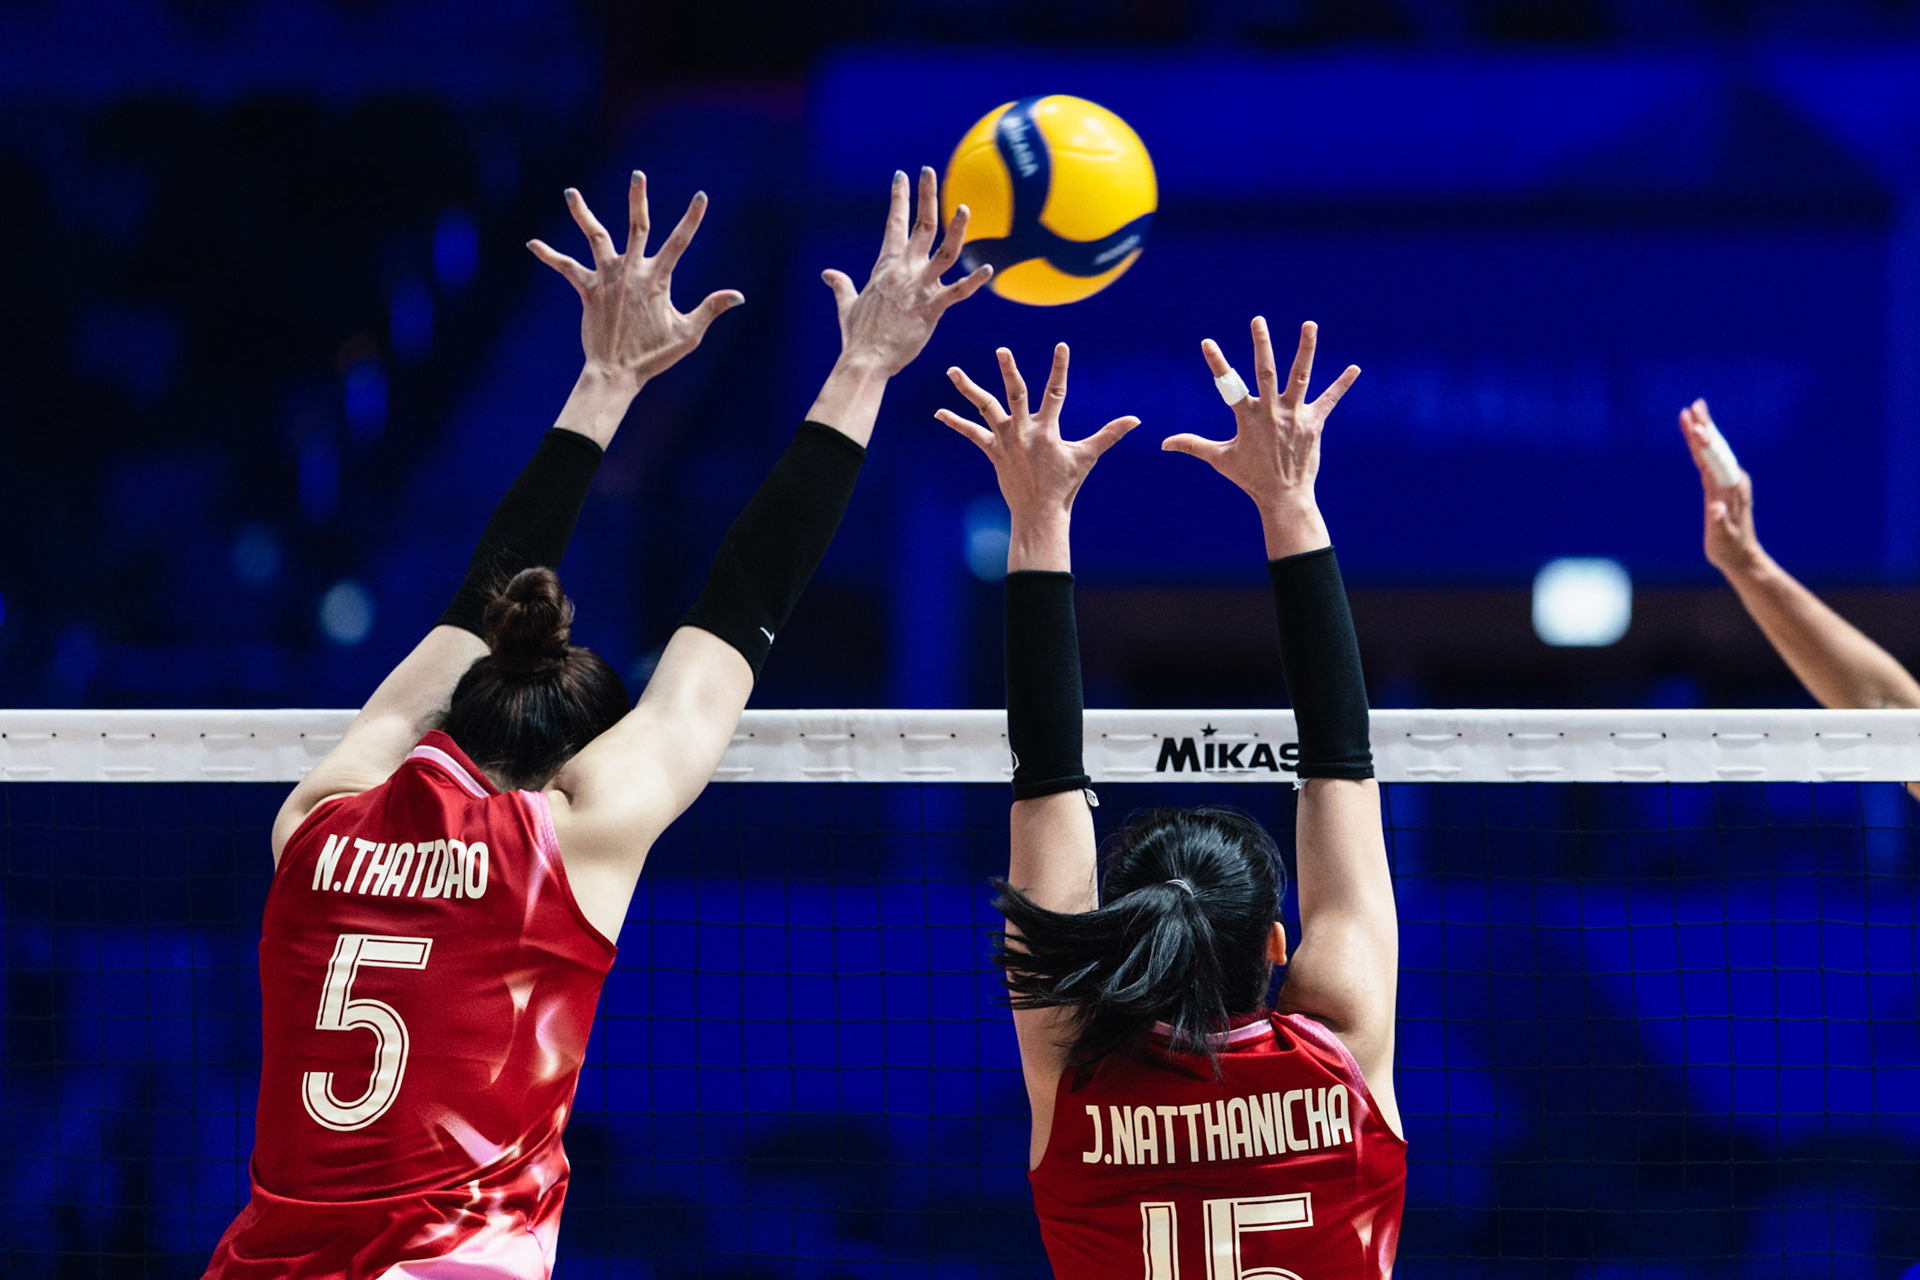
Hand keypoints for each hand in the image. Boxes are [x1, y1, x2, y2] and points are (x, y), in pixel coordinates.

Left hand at [528, 174, 742, 393]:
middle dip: (637, 199)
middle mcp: (630, 272)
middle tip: (637, 175)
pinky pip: (566, 268)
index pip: (678, 243)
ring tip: (570, 193)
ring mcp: (606, 279)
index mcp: (657, 280)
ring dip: (582, 214)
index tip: (701, 197)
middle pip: (636, 227)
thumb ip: (711, 309)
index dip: (692, 219)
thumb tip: (739, 296)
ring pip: (595, 238)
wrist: (615, 372)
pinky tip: (532, 244)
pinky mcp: (587, 290)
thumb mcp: (688, 334)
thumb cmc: (653, 357)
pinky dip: (550, 256)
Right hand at [822, 167, 992, 376]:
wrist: (865, 360)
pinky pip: (958, 293)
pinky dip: (974, 281)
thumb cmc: (857, 336)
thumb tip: (828, 274)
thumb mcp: (847, 305)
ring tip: (965, 208)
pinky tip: (988, 269)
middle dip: (925, 196)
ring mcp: (918, 288)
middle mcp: (903, 271)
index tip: (902, 175)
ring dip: (957, 230)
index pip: (894, 224)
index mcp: (886, 267)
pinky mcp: (931, 309)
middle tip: (929, 171)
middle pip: (920, 226)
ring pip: (944, 253)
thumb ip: (841, 285)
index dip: (899, 198)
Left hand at [937, 344, 1138, 569]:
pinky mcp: (993, 451)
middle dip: (1010, 371)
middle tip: (1002, 350)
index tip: (1062, 346)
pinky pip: (972, 434)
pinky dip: (955, 423)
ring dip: (968, 389)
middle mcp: (1024, 432)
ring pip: (985, 409)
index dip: (1060, 368)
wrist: (1039, 513)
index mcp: (1048, 430)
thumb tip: (1136, 420)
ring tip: (952, 371)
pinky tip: (938, 412)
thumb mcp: (1087, 457)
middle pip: (1016, 395)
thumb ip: (1109, 434)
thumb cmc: (1066, 485)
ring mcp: (1006, 441)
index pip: (1056, 392)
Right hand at [1162, 318, 1359, 555]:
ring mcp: (1294, 417)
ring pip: (1300, 377)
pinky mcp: (1314, 424)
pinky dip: (1342, 385)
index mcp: (1248, 419)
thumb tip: (1163, 444)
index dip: (1217, 364)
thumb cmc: (1250, 477)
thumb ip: (1193, 445)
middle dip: (1261, 345)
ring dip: (1306, 350)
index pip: (1228, 386)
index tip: (1207, 342)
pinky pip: (1329, 400)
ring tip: (1310, 324)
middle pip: (1266, 372)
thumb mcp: (1220, 459)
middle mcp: (1272, 413)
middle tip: (1257, 320)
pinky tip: (1355, 369)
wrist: (1284, 496)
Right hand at [1679, 397, 1761, 574]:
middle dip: (1704, 427)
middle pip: (1716, 448)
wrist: (1742, 556)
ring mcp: (1728, 481)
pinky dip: (1702, 444)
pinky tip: (1695, 434)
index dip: (1705, 443)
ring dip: (1703, 430)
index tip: (1696, 427)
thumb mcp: (1722, 539)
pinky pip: (1711, 458)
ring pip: (1714, 450)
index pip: (1716, 461)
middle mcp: (1732, 480)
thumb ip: (1719, 523)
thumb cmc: (1729, 549)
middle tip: (1694, 405)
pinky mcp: (1722, 484)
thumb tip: (1715, 508)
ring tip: (1692, 410)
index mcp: (1730, 490)